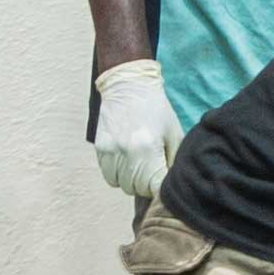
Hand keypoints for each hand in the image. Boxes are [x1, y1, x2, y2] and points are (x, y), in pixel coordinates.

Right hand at [87, 60, 176, 204]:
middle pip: (136, 189)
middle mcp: (126, 153)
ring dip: (131, 180)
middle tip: (152, 167)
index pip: (152, 188)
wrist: (128, 86)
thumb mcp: (174, 133)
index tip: (162, 181)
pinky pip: (109, 176)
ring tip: (139, 163)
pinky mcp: (100, 150)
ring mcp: (110, 152)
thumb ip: (173, 162)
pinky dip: (118, 173)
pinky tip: (126, 159)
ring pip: (121, 185)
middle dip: (146, 183)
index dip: (159, 188)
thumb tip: (170, 186)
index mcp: (148, 149)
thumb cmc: (156, 109)